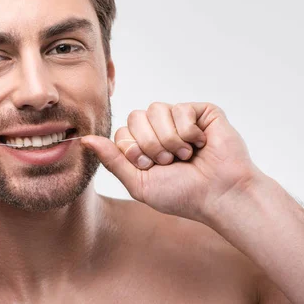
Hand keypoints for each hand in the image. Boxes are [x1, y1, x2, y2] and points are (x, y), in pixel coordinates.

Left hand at [82, 102, 262, 222]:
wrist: (219, 194)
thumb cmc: (181, 194)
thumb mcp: (138, 183)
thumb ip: (112, 160)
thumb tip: (84, 139)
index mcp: (143, 144)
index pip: (122, 132)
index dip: (133, 150)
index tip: (150, 167)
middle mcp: (159, 128)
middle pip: (135, 117)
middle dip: (149, 144)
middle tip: (168, 161)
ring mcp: (180, 119)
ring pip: (156, 109)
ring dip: (169, 139)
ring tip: (184, 154)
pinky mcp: (201, 112)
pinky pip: (180, 108)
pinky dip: (188, 132)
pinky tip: (200, 144)